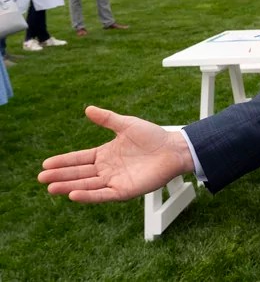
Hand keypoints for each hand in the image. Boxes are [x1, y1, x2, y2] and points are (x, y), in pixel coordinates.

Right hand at [38, 106, 193, 202]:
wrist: (173, 149)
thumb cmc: (152, 136)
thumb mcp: (127, 124)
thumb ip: (107, 119)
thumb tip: (87, 109)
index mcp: (105, 154)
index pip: (79, 159)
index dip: (63, 162)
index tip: (45, 163)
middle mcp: (107, 169)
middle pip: (79, 173)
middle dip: (60, 176)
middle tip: (41, 178)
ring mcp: (115, 181)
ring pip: (87, 185)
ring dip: (69, 187)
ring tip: (51, 188)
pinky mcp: (124, 190)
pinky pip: (103, 195)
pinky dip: (88, 195)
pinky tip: (73, 194)